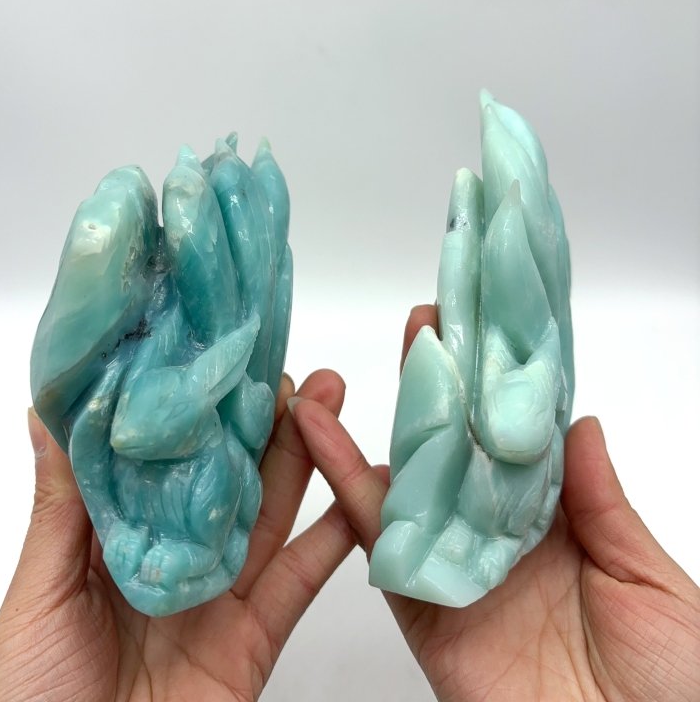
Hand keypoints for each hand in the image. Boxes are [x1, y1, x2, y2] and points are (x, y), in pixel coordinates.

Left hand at [0, 370, 354, 701]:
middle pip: (227, 478)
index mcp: (120, 540)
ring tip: (325, 398)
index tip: (217, 359)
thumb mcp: (41, 593)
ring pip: (269, 513)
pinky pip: (299, 580)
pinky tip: (359, 487)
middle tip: (285, 370)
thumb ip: (58, 507)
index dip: (192, 411)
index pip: (164, 460)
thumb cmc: (32, 696)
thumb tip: (47, 412)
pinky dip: (334, 537)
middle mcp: (176, 557)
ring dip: (302, 456)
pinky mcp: (255, 637)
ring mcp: (219, 595)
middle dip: (259, 422)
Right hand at [290, 305, 699, 701]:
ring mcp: (457, 565)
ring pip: (407, 483)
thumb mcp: (649, 582)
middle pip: (458, 448)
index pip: (519, 438)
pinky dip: (346, 489)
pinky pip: (378, 542)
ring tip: (359, 363)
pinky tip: (320, 437)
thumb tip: (579, 422)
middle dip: (439, 385)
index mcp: (560, 521)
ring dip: (379, 423)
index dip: (501, 384)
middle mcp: (500, 534)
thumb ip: (602, 503)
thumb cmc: (671, 687)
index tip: (485, 327)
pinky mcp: (421, 605)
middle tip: (423, 321)